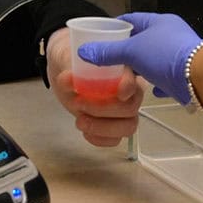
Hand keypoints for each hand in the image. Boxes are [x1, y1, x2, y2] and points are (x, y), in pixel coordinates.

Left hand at [45, 28, 143, 146]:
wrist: (68, 75)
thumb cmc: (74, 63)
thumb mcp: (68, 62)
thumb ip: (70, 71)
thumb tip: (68, 79)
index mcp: (124, 69)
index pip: (134, 78)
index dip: (130, 86)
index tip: (119, 92)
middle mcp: (130, 90)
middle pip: (131, 107)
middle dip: (104, 109)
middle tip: (79, 103)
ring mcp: (125, 111)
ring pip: (128, 126)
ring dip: (103, 128)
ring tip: (79, 120)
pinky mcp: (115, 126)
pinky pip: (116, 139)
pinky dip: (99, 139)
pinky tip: (84, 130)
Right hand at [77, 12, 201, 103]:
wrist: (200, 77)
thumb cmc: (165, 56)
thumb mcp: (132, 52)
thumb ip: (108, 52)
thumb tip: (84, 51)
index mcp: (159, 22)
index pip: (132, 19)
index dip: (115, 26)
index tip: (100, 37)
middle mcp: (170, 34)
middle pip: (142, 40)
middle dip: (126, 51)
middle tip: (108, 62)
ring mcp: (179, 53)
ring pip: (154, 59)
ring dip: (141, 68)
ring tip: (123, 78)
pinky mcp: (185, 73)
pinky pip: (166, 76)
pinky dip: (156, 83)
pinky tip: (147, 91)